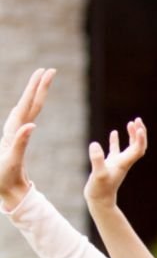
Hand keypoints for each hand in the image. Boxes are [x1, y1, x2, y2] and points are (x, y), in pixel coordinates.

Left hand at [0, 68, 54, 209]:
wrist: (3, 187)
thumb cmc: (4, 176)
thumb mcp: (11, 160)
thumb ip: (20, 142)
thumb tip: (31, 125)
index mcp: (14, 130)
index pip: (27, 105)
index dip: (35, 89)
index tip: (44, 74)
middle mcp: (15, 127)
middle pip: (29, 102)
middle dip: (39, 86)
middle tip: (50, 70)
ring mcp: (17, 131)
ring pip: (29, 107)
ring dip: (37, 93)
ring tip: (45, 80)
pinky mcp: (20, 137)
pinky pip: (29, 117)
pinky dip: (34, 107)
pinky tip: (35, 103)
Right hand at [84, 118, 147, 209]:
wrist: (99, 201)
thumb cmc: (99, 189)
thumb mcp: (98, 175)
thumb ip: (97, 160)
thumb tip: (95, 144)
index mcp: (124, 163)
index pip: (138, 149)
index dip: (140, 138)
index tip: (138, 126)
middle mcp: (124, 163)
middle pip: (138, 146)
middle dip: (140, 133)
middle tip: (138, 120)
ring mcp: (117, 163)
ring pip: (128, 147)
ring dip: (132, 135)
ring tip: (131, 123)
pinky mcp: (109, 165)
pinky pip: (115, 151)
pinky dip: (116, 141)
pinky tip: (114, 132)